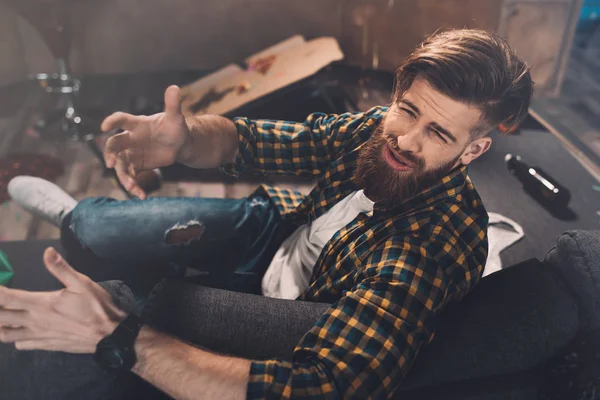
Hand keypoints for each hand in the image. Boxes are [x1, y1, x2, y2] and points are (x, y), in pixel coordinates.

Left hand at [0, 248, 127, 352]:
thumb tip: (47, 252)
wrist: (109, 334)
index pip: (7, 298)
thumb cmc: (96, 307)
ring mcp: (38, 335)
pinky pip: (20, 344)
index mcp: (41, 304)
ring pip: (5, 335)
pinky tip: (20, 331)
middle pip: (1, 317)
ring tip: (3, 317)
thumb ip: (61, 268)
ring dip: (0, 325)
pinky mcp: (45, 345)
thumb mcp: (82, 283)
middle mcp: (34, 321)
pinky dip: (15, 338)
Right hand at [101, 85, 188, 198]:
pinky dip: (134, 186)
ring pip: (121, 165)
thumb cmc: (175, 128)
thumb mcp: (176, 118)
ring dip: (123, 177)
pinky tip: (142, 195)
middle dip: (110, 154)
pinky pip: (131, 176)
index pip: (122, 120)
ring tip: (133, 187)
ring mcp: (132, 153)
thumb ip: (173, 104)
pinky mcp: (137, 165)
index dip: (112, 121)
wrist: (180, 144)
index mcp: (138, 124)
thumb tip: (175, 87)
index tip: (104, 126)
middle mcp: (131, 138)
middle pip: (114, 145)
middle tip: (112, 164)